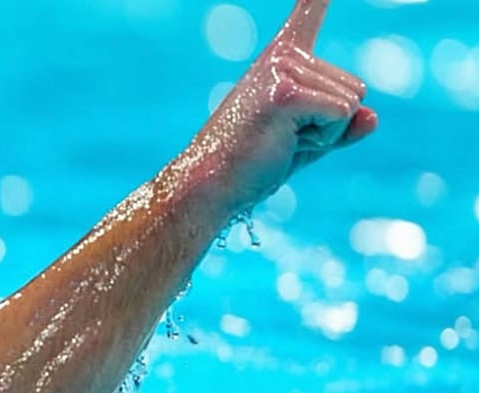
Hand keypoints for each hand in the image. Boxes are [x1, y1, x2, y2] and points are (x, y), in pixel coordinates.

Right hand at [189, 0, 377, 211]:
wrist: (210, 186)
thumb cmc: (254, 164)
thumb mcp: (308, 141)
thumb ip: (342, 127)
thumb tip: (373, 117)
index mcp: (282, 57)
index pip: (309, 10)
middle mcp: (282, 55)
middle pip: (356, 87)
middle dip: (331, 125)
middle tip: (281, 137)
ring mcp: (282, 70)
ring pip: (351, 102)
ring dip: (326, 134)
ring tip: (279, 140)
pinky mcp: (286, 93)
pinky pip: (342, 115)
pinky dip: (324, 140)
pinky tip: (284, 143)